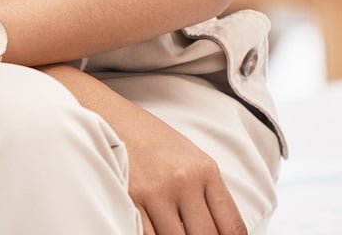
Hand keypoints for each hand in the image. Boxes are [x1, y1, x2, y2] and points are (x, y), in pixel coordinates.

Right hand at [44, 64, 249, 234]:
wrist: (110, 117)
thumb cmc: (152, 139)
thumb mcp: (191, 158)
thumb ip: (208, 193)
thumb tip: (222, 231)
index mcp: (205, 170)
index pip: (231, 224)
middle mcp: (183, 181)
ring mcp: (155, 192)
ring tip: (174, 232)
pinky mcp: (130, 200)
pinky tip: (157, 233)